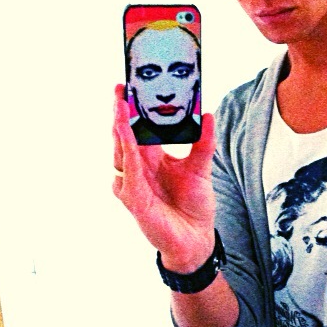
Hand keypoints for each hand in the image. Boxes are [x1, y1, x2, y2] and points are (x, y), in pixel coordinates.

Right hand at [112, 84, 216, 270]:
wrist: (197, 239)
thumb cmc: (194, 206)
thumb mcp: (201, 168)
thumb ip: (203, 142)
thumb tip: (207, 114)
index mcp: (151, 159)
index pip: (137, 130)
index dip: (132, 110)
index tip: (128, 87)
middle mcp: (139, 170)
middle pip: (123, 137)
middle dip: (120, 114)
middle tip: (120, 90)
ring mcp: (134, 185)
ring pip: (121, 153)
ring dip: (121, 132)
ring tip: (121, 110)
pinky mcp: (135, 201)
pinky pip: (129, 175)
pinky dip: (129, 157)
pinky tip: (130, 142)